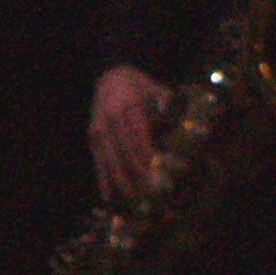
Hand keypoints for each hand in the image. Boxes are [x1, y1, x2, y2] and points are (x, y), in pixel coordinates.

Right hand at [87, 65, 169, 203]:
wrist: (109, 76)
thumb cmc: (138, 86)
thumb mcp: (154, 88)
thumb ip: (167, 102)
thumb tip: (182, 115)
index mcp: (128, 106)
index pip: (136, 134)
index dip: (143, 153)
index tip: (152, 170)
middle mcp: (111, 118)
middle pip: (123, 149)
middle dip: (134, 171)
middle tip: (146, 191)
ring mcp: (100, 128)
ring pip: (109, 158)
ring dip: (119, 180)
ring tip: (131, 198)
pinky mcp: (93, 137)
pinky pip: (98, 161)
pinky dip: (102, 179)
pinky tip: (107, 197)